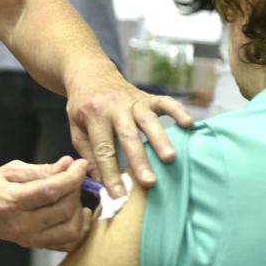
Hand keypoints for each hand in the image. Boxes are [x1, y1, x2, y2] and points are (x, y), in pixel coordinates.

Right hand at [0, 156, 91, 250]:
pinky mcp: (36, 246)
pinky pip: (68, 244)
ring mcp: (29, 239)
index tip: (81, 164)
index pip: (51, 190)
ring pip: (71, 229)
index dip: (72, 176)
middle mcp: (21, 224)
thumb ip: (42, 169)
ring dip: (79, 209)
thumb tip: (68, 164)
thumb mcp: (12, 170)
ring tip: (73, 194)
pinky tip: (77, 213)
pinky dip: (79, 229)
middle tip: (73, 176)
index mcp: (11, 201)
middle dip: (76, 189)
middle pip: (64, 209)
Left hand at [67, 73, 194, 196]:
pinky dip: (178, 111)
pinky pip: (164, 102)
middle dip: (139, 160)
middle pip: (128, 136)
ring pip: (148, 120)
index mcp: (93, 115)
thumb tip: (99, 180)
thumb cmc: (83, 105)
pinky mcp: (146, 96)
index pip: (102, 148)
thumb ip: (87, 152)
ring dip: (160, 139)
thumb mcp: (75, 126)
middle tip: (149, 183)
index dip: (110, 173)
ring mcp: (133, 100)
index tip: (118, 195)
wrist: (90, 71)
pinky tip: (189, 124)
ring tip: (171, 159)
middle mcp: (114, 107)